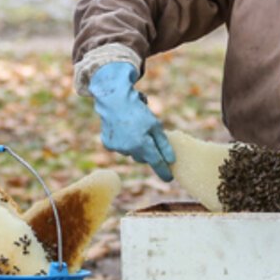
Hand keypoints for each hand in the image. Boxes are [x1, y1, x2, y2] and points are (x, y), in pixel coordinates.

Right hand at [89, 62, 175, 180]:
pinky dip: (124, 141)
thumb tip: (171, 161)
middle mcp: (129, 150)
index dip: (164, 171)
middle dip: (148, 151)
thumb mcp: (155, 125)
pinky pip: (121, 148)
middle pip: (144, 157)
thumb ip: (163, 145)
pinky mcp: (108, 144)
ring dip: (136, 145)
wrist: (113, 100)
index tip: (170, 178)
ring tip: (134, 128)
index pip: (157, 163)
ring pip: (132, 152)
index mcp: (143, 144)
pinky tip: (123, 129)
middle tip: (148, 137)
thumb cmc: (138, 111)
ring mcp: (117, 148)